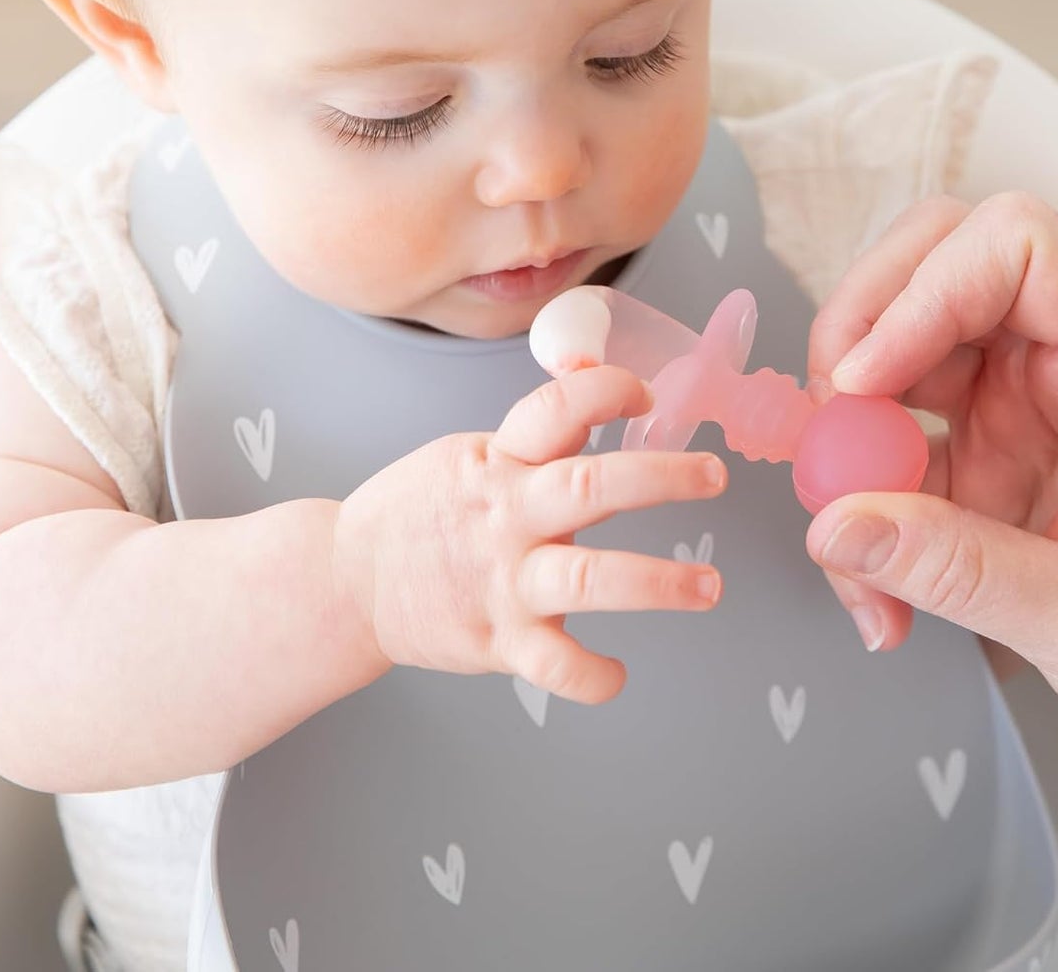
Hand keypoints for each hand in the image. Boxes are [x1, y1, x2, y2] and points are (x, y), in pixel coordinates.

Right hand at [332, 365, 725, 703]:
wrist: (345, 581)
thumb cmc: (425, 510)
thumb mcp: (475, 452)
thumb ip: (540, 433)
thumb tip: (600, 381)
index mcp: (500, 459)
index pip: (558, 408)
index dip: (608, 391)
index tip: (647, 396)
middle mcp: (507, 514)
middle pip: (591, 486)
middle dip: (662, 479)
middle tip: (713, 477)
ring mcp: (502, 580)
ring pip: (587, 579)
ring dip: (657, 583)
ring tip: (708, 586)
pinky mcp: (495, 640)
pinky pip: (553, 665)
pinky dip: (590, 676)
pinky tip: (617, 674)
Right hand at [801, 192, 1057, 753]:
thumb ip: (960, 570)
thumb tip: (834, 523)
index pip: (1022, 247)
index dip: (927, 292)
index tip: (866, 382)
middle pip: (940, 259)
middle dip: (859, 331)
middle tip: (827, 438)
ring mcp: (1026, 389)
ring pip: (901, 337)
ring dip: (849, 422)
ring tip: (850, 543)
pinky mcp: (991, 435)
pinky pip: (899, 423)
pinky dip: (865, 484)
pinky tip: (875, 575)